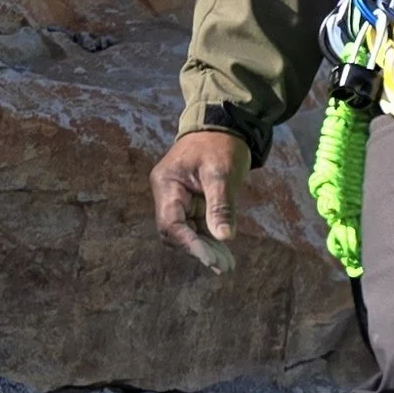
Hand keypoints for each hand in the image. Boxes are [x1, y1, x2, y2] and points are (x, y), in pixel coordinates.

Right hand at [151, 127, 246, 255]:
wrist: (224, 126)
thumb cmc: (221, 145)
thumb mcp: (222, 174)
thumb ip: (220, 206)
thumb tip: (224, 238)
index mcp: (167, 184)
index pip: (171, 223)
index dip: (189, 244)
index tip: (211, 259)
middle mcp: (167, 194)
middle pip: (174, 232)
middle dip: (197, 250)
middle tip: (223, 266)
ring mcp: (177, 199)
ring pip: (185, 232)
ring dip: (204, 248)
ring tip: (226, 264)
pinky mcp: (191, 203)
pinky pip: (195, 226)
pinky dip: (208, 240)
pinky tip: (224, 253)